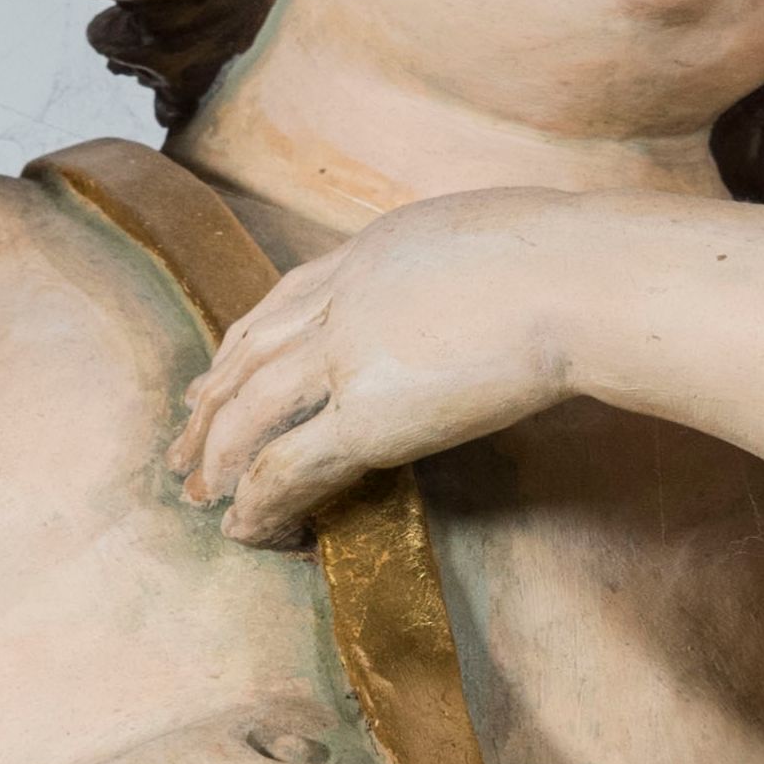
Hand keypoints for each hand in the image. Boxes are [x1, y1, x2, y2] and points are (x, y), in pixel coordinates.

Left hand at [168, 191, 582, 544]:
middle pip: (249, 353)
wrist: (582, 277)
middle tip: (181, 442)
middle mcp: (342, 297)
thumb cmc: (575, 258)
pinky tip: (244, 527)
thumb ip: (460, 267)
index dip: (242, 341)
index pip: (284, 298)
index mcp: (372, 251)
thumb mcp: (496, 236)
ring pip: (249, 411)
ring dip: (216, 458)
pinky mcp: (370, 415)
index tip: (215, 369)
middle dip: (209, 402)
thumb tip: (481, 286)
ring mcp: (349, 355)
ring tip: (198, 496)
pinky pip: (289, 464)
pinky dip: (257, 500)